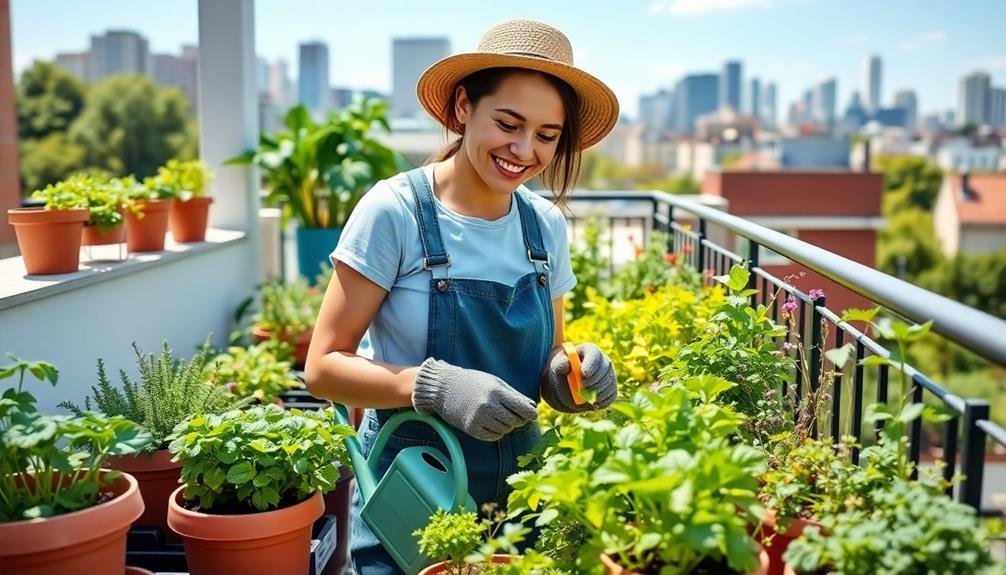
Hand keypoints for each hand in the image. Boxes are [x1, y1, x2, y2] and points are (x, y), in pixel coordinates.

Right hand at [412, 358, 537, 441]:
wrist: (444, 387)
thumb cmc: (472, 382)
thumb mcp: (494, 382)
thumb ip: (514, 394)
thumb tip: (533, 406)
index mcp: (496, 392)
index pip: (524, 409)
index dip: (531, 414)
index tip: (531, 415)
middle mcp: (488, 406)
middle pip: (515, 422)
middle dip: (518, 420)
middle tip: (513, 415)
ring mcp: (479, 418)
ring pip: (505, 430)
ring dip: (506, 426)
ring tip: (499, 417)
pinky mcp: (471, 429)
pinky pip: (493, 437)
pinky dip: (496, 432)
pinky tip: (491, 424)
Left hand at [540, 343, 616, 412]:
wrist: (565, 385)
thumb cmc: (561, 372)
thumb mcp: (556, 366)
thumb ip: (560, 364)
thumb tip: (566, 363)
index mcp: (590, 351)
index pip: (594, 354)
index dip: (591, 364)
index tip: (583, 375)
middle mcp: (603, 361)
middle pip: (606, 368)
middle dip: (595, 380)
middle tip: (584, 388)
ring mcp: (609, 375)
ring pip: (610, 383)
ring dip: (598, 392)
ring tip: (584, 396)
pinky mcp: (611, 388)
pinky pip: (611, 395)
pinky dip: (602, 401)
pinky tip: (592, 402)